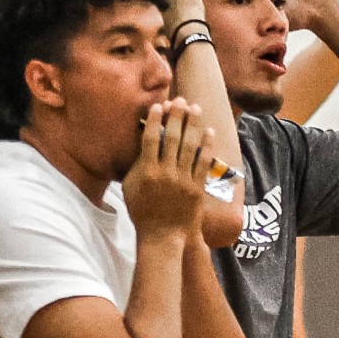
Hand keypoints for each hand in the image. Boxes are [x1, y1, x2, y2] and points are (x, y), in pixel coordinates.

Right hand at [124, 98, 220, 237]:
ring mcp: (183, 180)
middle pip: (173, 138)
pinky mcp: (196, 188)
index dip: (155, 120)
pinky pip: (203, 162)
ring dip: (193, 125)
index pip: (151, 139)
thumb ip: (136, 164)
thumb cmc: (142, 211)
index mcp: (147, 172)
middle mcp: (166, 173)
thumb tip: (143, 141)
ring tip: (195, 109)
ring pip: (189, 147)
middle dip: (177, 116)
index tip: (159, 106)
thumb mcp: (130, 187)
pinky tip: (208, 132)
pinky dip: (206, 146)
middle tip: (181, 101)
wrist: (163, 236)